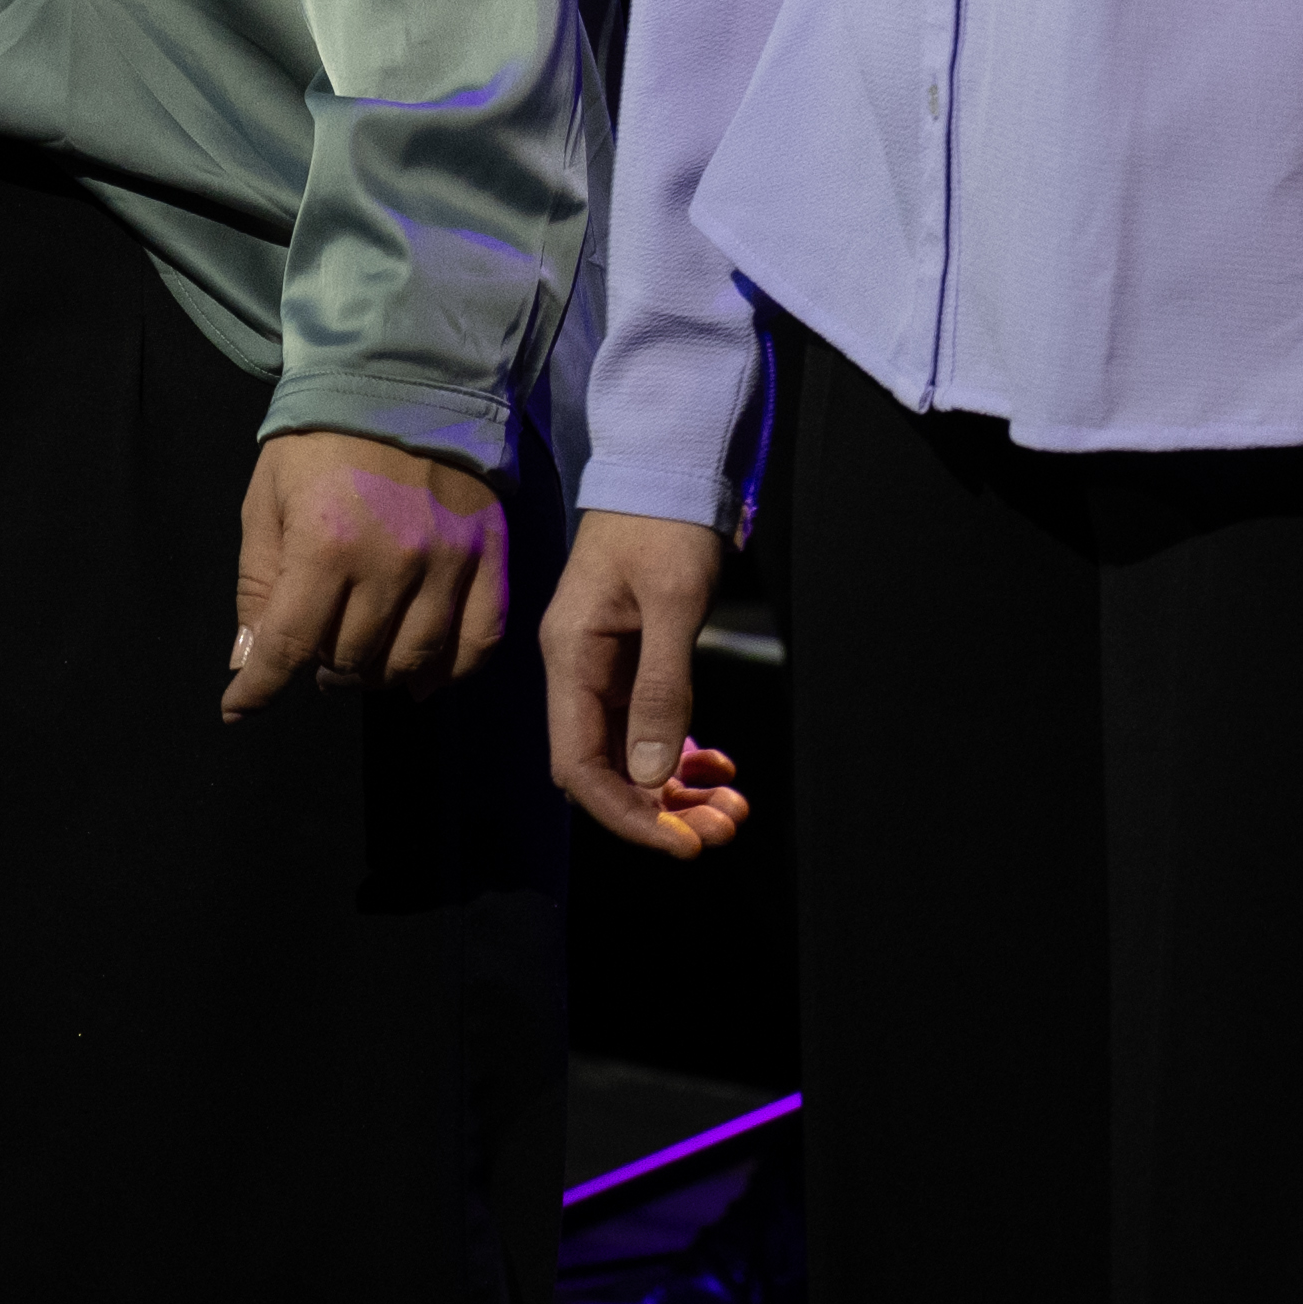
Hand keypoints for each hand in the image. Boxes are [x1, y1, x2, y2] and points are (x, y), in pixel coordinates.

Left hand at [226, 431, 516, 717]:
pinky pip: (480, 640)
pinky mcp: (490, 555)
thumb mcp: (266, 501)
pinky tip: (423, 677)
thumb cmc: (321, 441)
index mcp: (325, 545)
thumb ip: (257, 586)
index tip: (240, 707)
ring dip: (376, 673)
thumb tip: (248, 666)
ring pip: (410, 662)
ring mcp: (448, 561)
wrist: (406, 376)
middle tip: (315, 646)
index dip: (257, 690)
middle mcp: (391, 561)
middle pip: (349, 660)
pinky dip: (451, 672)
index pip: (288, 648)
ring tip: (361, 657)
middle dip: (319, 667)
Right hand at [532, 509, 753, 860]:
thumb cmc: (667, 520)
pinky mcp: (635, 657)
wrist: (670, 461)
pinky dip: (683, 751)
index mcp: (572, 660)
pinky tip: (719, 768)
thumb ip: (661, 687)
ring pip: (633, 752)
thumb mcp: (671, 600)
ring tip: (731, 810)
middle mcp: (580, 671)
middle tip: (721, 830)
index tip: (679, 842)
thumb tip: (647, 772)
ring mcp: (607, 667)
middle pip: (608, 769)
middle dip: (660, 809)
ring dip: (676, 788)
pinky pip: (651, 723)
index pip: (579, 767)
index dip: (624, 814)